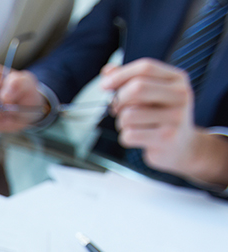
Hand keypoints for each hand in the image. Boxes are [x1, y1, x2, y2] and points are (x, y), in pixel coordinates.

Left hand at [100, 58, 227, 186]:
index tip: (104, 85)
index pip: (145, 68)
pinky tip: (138, 138)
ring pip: (129, 114)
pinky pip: (130, 134)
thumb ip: (130, 81)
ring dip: (121, 122)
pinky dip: (126, 137)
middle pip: (137, 88)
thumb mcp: (152, 95)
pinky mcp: (165, 138)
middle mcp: (180, 95)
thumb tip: (107, 71)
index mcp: (177, 79)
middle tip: (115, 109)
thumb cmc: (162, 118)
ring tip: (132, 126)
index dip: (120, 75)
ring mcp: (175, 118)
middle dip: (118, 99)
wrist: (184, 147)